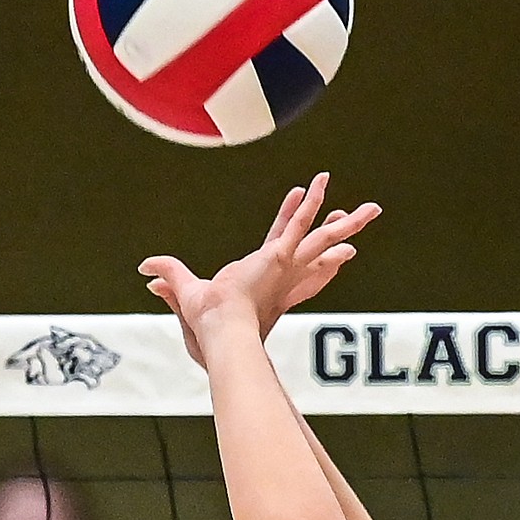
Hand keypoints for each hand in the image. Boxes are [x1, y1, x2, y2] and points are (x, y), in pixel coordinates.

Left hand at [138, 173, 380, 363]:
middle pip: (320, 251)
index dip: (312, 249)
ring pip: (320, 238)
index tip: (335, 251)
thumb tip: (147, 274)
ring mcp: (285, 267)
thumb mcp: (185, 295)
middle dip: (342, 236)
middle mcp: (284, 276)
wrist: (219, 336)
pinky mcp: (278, 257)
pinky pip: (297, 226)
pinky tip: (320, 184)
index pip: (296, 261)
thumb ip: (170, 280)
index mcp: (270, 286)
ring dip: (343, 220)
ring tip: (372, 208)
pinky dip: (309, 204)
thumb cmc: (207, 330)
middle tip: (362, 220)